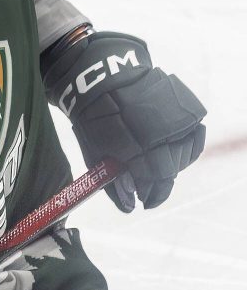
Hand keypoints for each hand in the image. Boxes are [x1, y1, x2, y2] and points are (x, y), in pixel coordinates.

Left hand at [44, 32, 205, 211]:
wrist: (102, 81)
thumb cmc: (94, 121)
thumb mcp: (97, 154)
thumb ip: (114, 182)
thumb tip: (130, 207)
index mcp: (140, 145)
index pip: (157, 180)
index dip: (152, 194)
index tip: (145, 201)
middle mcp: (164, 133)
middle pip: (171, 169)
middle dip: (159, 181)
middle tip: (147, 183)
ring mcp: (178, 120)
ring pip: (186, 154)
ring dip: (173, 164)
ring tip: (154, 162)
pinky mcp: (186, 109)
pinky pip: (194, 136)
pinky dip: (184, 146)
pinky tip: (169, 147)